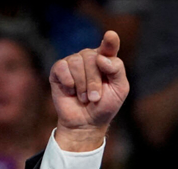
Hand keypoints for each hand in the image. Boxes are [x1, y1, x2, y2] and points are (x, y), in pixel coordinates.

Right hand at [49, 31, 128, 151]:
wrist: (86, 123)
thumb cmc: (104, 106)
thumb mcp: (119, 90)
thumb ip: (117, 70)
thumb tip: (101, 58)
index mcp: (106, 59)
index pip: (109, 46)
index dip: (110, 41)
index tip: (111, 36)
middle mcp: (89, 57)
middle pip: (92, 57)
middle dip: (94, 81)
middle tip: (95, 98)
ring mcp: (73, 62)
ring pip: (77, 62)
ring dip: (82, 85)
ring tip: (84, 98)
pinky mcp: (58, 70)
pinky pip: (62, 67)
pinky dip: (68, 83)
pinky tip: (71, 91)